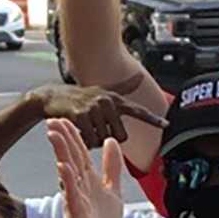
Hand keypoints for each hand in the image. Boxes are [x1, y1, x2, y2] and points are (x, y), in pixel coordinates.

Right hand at [29, 84, 166, 146]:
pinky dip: (84, 140)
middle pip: (120, 135)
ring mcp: (94, 107)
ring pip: (104, 139)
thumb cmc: (79, 97)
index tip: (166, 125)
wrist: (52, 97)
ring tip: (85, 127)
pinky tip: (77, 130)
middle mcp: (107, 101)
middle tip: (96, 129)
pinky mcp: (80, 115)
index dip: (152, 119)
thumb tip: (139, 77)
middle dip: (108, 138)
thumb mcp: (103, 90)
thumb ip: (122, 87)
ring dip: (94, 140)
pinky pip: (90, 139)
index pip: (138, 111)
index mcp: (115, 99)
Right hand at [47, 117, 123, 217]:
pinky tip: (63, 167)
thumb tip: (111, 141)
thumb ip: (112, 167)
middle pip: (71, 158)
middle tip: (52, 120)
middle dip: (63, 139)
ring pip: (69, 172)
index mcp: (89, 181)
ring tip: (54, 135)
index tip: (65, 118)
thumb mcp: (112, 190)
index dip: (74, 136)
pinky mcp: (77, 214)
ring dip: (62, 153)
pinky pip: (72, 195)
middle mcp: (80, 188)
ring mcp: (77, 200)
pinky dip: (68, 181)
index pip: (80, 153)